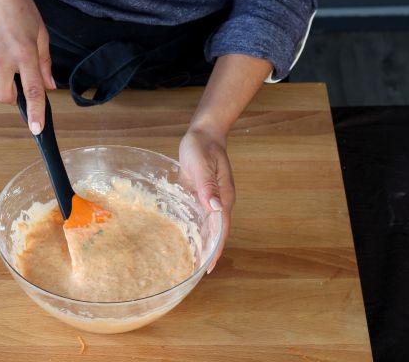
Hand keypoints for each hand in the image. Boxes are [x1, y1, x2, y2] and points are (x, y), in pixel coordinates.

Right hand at [0, 0, 54, 133]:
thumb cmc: (20, 8)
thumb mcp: (41, 34)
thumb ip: (45, 63)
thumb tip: (49, 86)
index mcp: (24, 53)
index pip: (32, 90)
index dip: (35, 112)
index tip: (37, 129)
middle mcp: (3, 57)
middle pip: (4, 96)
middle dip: (12, 100)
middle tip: (19, 86)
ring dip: (5, 75)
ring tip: (10, 50)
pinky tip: (0, 43)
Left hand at [179, 127, 234, 273]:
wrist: (203, 135)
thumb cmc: (201, 147)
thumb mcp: (201, 164)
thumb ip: (207, 186)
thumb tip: (214, 208)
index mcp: (224, 196)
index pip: (221, 229)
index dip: (215, 248)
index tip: (208, 267)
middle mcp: (219, 201)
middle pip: (216, 232)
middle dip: (208, 251)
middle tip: (196, 272)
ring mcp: (211, 199)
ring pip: (207, 226)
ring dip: (201, 242)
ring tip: (190, 262)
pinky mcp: (201, 196)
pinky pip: (199, 217)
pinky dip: (194, 229)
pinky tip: (185, 240)